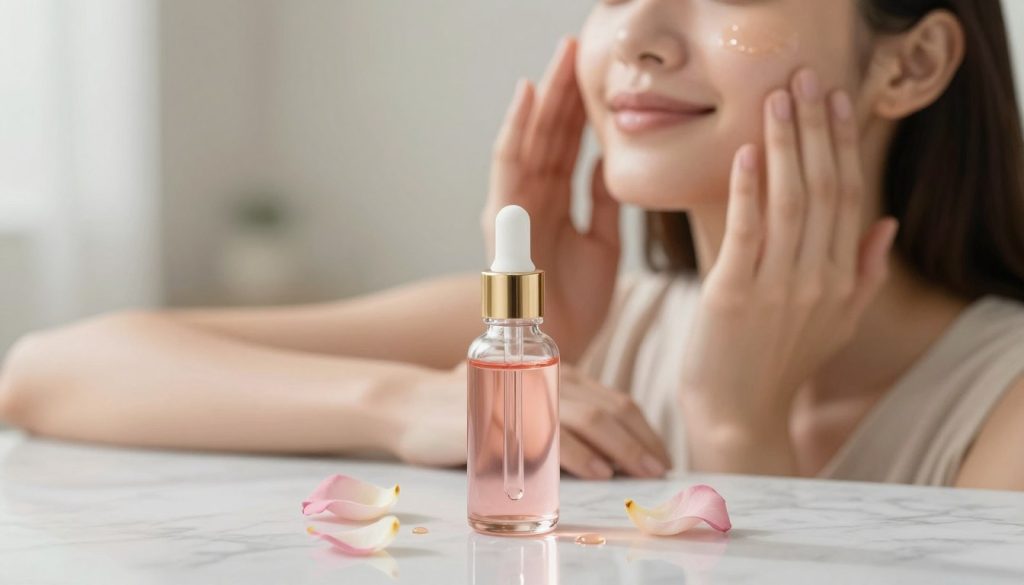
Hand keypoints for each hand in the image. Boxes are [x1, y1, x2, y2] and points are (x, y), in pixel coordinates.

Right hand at [393, 362, 671, 479]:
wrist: (410, 405)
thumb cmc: (468, 409)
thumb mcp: (518, 405)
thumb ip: (554, 418)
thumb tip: (600, 455)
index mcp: (554, 374)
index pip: (611, 399)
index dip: (642, 429)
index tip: (659, 455)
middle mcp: (545, 377)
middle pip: (608, 408)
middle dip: (640, 441)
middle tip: (660, 468)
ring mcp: (523, 393)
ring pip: (588, 418)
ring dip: (621, 448)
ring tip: (640, 471)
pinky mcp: (502, 416)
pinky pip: (549, 435)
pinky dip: (579, 454)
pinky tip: (597, 470)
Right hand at [483, 37, 620, 363]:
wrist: (557, 347)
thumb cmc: (576, 302)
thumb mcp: (604, 243)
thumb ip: (604, 200)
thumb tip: (614, 160)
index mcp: (557, 201)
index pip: (571, 143)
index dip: (584, 106)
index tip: (602, 70)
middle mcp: (533, 197)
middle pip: (551, 132)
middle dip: (566, 88)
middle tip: (579, 43)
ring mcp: (514, 205)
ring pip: (531, 138)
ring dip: (545, 96)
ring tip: (560, 55)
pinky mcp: (502, 218)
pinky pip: (508, 165)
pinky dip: (517, 128)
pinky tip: (529, 94)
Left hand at [679, 68, 899, 473]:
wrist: (738, 414)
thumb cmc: (781, 365)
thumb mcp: (838, 323)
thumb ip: (865, 273)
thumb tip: (886, 224)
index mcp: (842, 280)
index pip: (849, 197)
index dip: (843, 145)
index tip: (837, 101)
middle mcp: (817, 279)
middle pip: (823, 188)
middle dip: (816, 128)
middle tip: (804, 79)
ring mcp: (776, 286)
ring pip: (790, 200)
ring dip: (786, 144)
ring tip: (778, 100)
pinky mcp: (732, 293)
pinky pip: (746, 230)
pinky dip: (747, 188)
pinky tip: (747, 152)